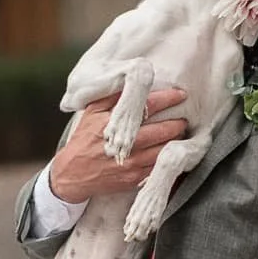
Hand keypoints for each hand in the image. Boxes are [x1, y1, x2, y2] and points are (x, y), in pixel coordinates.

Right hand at [50, 88, 188, 202]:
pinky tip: (172, 150)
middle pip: (162, 129)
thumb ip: (111, 96)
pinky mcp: (135, 178)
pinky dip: (168, 157)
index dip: (168, 98)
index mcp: (113, 122)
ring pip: (164, 149)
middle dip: (177, 122)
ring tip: (180, 132)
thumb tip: (130, 80)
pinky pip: (159, 166)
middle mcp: (125, 142)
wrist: (72, 175)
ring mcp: (132, 162)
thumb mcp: (91, 112)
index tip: (181, 94)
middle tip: (185, 116)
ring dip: (176, 140)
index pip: (147, 105)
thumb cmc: (83, 139)